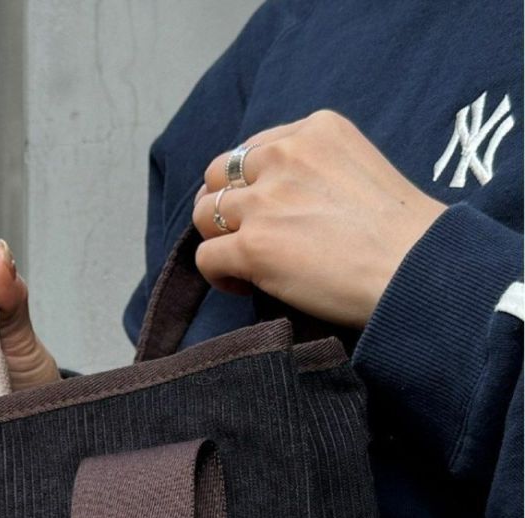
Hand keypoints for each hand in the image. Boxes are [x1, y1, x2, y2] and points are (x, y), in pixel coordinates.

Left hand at [192, 110, 445, 327]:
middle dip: (226, 205)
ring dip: (218, 239)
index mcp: (315, 130)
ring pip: (205, 214)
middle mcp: (285, 156)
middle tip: (247, 235)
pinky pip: (206, 256)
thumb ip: (315, 170)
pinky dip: (219, 275)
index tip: (269, 210)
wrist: (415, 268)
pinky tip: (245, 284)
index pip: (253, 149)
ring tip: (246, 263)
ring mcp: (266, 200)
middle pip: (219, 175)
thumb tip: (276, 199)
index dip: (251, 183)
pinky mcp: (253, 245)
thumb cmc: (400, 233)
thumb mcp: (359, 168)